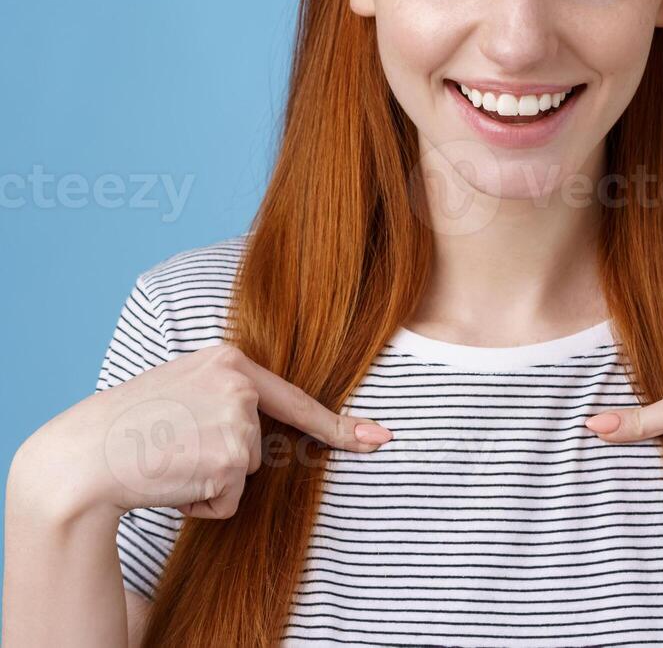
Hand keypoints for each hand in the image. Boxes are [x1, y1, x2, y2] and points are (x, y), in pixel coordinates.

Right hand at [10, 345, 393, 524]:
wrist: (83, 456)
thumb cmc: (127, 425)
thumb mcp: (181, 388)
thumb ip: (226, 395)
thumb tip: (263, 427)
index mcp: (229, 360)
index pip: (295, 399)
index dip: (341, 425)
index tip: (378, 437)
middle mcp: (240, 385)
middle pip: (261, 444)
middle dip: (224, 460)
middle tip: (173, 448)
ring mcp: (237, 422)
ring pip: (245, 472)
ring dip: (211, 482)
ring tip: (168, 461)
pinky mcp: (229, 461)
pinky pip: (230, 500)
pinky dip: (203, 503)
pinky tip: (171, 481)